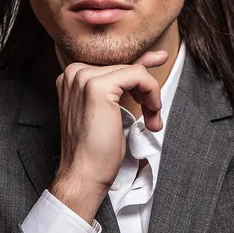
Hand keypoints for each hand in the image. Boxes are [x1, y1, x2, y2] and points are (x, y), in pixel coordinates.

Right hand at [50, 49, 168, 222]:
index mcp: (73, 78)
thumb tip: (149, 62)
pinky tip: (152, 112)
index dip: (140, 67)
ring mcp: (84, 78)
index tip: (160, 59)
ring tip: (152, 119)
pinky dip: (151, 92)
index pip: (114, 65)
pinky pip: (138, 75)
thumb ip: (123, 86)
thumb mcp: (111, 110)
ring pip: (134, 71)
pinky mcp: (98, 87)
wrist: (84, 173)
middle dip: (145, 91)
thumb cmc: (96, 150)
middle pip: (125, 68)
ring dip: (150, 94)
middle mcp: (74, 73)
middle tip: (153, 117)